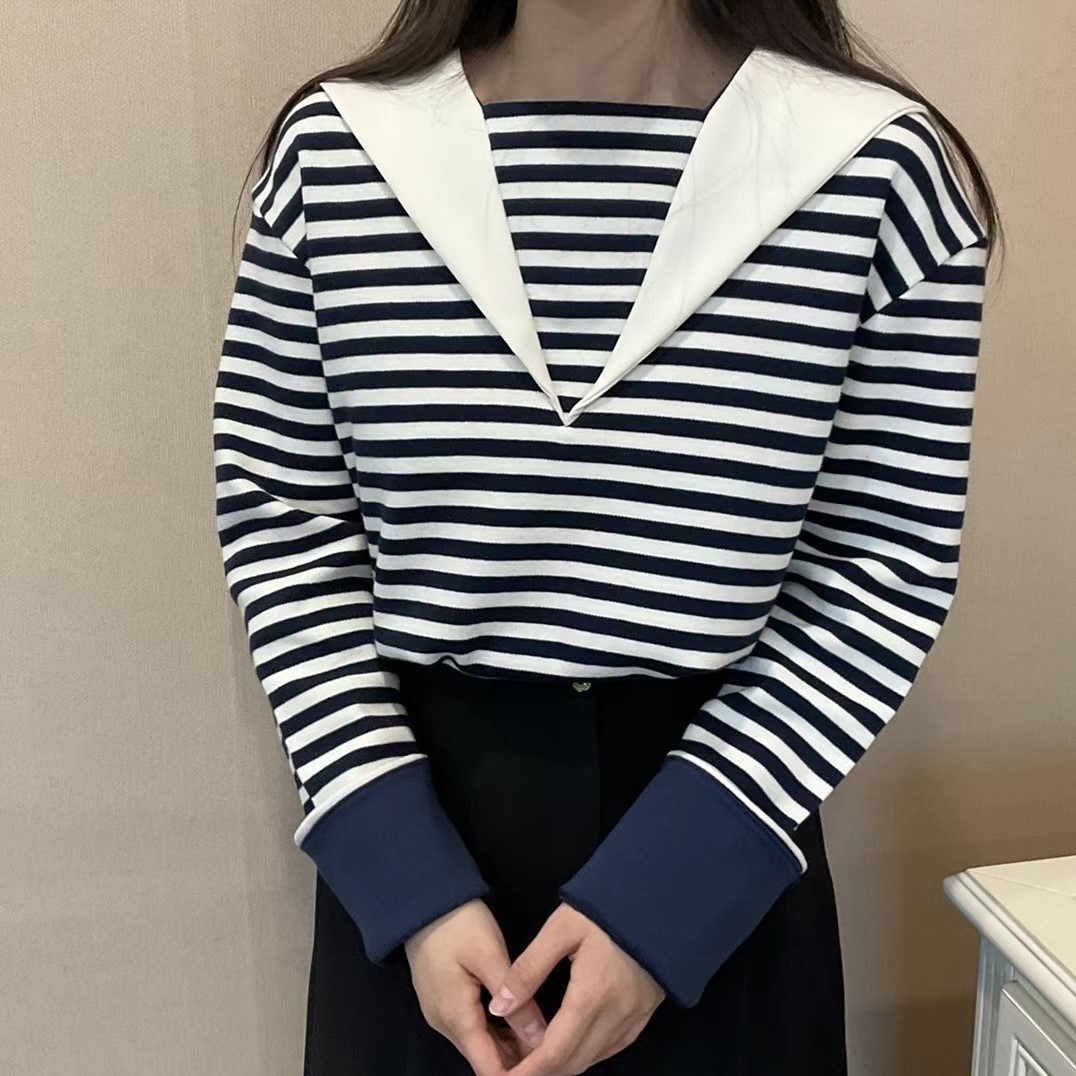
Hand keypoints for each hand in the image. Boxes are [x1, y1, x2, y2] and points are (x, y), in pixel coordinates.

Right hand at [404, 898, 547, 1074]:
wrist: (424, 899)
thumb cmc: (458, 924)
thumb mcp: (490, 956)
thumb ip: (516, 999)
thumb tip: (541, 1039)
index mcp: (456, 1016)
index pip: (486, 1067)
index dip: (517, 1075)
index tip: (547, 1069)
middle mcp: (444, 1023)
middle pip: (483, 1058)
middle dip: (516, 1062)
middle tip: (553, 1051)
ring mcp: (440, 1012)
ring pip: (478, 1044)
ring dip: (507, 1048)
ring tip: (543, 1039)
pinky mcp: (442, 1000)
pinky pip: (471, 1028)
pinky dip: (495, 1032)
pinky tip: (519, 1024)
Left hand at [487, 902, 664, 1073]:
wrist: (658, 900)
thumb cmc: (606, 907)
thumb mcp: (561, 928)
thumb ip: (528, 969)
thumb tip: (500, 1007)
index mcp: (593, 995)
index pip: (556, 1052)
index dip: (529, 1071)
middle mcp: (616, 1016)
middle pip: (573, 1063)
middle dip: (542, 1072)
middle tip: (514, 1068)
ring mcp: (634, 1019)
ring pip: (592, 1060)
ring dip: (563, 1065)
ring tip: (534, 1057)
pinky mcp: (643, 1015)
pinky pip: (610, 1049)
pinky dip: (585, 1054)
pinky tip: (568, 1044)